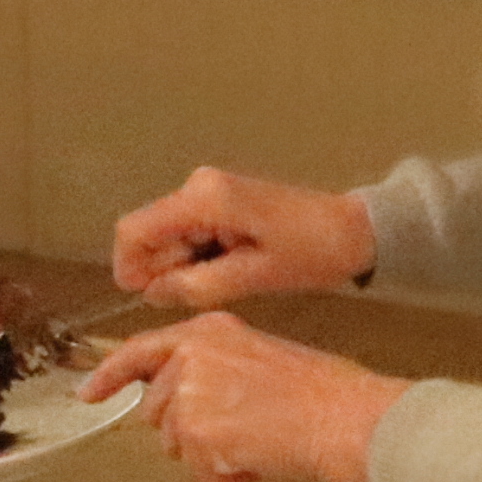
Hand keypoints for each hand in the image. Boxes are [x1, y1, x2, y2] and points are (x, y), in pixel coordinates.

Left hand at [81, 312, 406, 481]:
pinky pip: (200, 474)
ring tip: (256, 442)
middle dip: (187, 430)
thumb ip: (208, 368)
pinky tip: (257, 460)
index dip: (109, 375)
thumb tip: (179, 401)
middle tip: (240, 428)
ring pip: (176, 447)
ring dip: (209, 456)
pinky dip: (225, 479)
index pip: (139, 351)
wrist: (338, 416)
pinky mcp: (194, 436)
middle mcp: (187, 358)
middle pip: (156, 412)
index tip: (87, 394)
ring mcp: (186, 397)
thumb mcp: (254, 354)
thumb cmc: (316, 389)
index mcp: (203, 331)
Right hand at [108, 164, 377, 306]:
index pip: (135, 229)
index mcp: (204, 200)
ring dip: (181, 263)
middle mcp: (198, 186)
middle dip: (161, 267)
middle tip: (201, 290)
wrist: (353, 230)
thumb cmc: (309, 254)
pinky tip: (227, 266)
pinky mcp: (218, 198)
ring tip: (223, 278)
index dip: (128, 266)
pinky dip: (196, 254)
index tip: (142, 296)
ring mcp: (208, 189)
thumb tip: (151, 293)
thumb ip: (197, 285)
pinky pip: (187, 230)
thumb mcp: (252, 277)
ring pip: (166, 234)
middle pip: (148, 231)